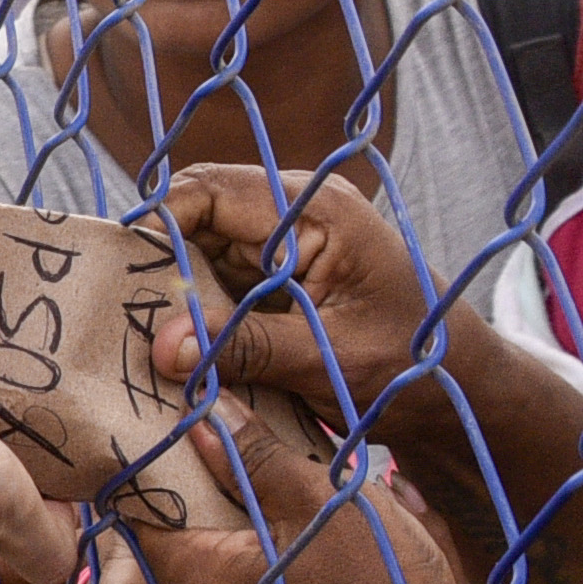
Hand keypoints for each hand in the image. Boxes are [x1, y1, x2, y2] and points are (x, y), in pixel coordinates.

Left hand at [127, 406, 469, 583]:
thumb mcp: (326, 505)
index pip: (138, 505)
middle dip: (184, 509)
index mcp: (191, 575)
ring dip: (214, 558)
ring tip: (261, 525)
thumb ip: (254, 458)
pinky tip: (280, 579)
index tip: (178, 436)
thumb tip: (201, 411)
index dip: (154, 466)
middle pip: (160, 549)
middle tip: (223, 470)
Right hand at [148, 165, 441, 420]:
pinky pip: (216, 279)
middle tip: (118, 312)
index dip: (156, 226)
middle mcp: (294, 213)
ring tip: (136, 332)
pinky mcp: (276, 277)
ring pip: (198, 248)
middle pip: (194, 214)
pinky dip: (192, 310)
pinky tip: (172, 346)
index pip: (209, 190)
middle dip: (156, 260)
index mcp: (315, 209)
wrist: (463, 393)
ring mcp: (284, 243)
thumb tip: (162, 346)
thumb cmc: (414, 368)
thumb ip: (247, 349)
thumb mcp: (332, 360)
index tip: (119, 279)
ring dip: (171, 290)